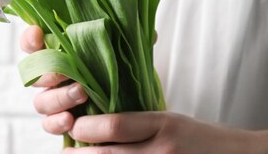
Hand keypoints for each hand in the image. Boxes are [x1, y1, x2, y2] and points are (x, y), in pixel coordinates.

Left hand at [20, 26, 252, 153]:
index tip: (74, 125)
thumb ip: (139, 120)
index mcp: (163, 125)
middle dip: (82, 153)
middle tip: (65, 151)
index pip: (114, 127)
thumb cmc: (202, 138)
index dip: (87, 129)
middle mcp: (163, 151)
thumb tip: (99, 117)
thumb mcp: (171, 119)